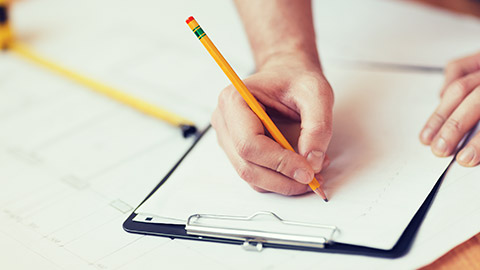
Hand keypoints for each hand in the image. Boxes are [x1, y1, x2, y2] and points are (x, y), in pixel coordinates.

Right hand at [211, 54, 332, 194]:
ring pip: (251, 176)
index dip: (278, 163)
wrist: (287, 74)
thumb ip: (318, 126)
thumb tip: (312, 162)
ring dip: (283, 182)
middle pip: (246, 166)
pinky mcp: (238, 150)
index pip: (248, 144)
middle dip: (282, 179)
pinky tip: (300, 167)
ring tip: (312, 168)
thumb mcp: (316, 93)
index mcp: (234, 100)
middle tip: (314, 179)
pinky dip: (280, 179)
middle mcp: (225, 121)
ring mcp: (229, 138)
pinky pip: (257, 175)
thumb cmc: (295, 78)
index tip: (308, 171)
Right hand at [420, 52, 479, 165]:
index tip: (465, 159)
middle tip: (440, 150)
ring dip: (440, 114)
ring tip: (428, 136)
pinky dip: (446, 85)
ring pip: (459, 86)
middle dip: (452, 127)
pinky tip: (442, 101)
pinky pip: (457, 67)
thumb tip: (472, 150)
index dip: (479, 141)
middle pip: (474, 99)